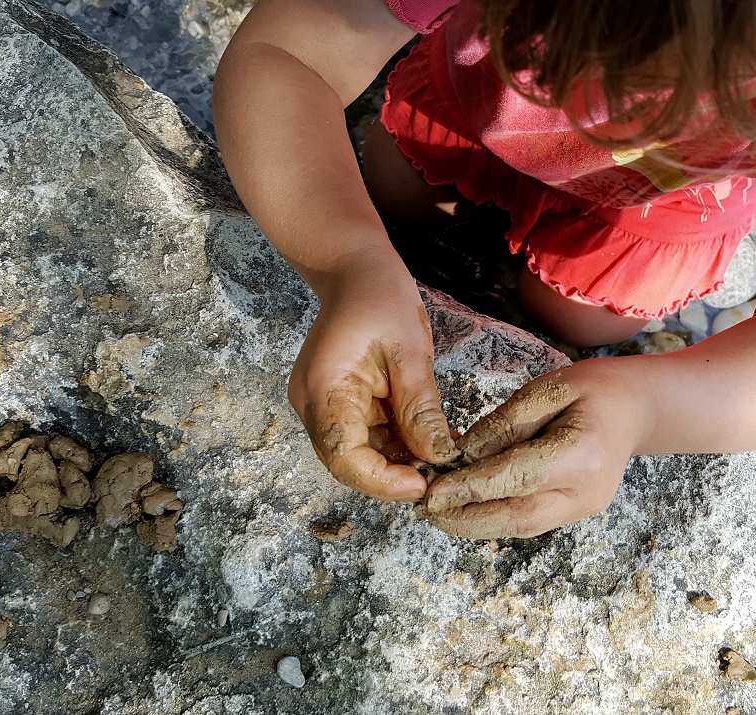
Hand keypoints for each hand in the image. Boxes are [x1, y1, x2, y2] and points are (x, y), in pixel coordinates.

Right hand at [289, 270, 459, 502]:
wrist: (356, 272)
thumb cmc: (380, 299)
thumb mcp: (410, 352)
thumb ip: (420, 408)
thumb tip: (437, 456)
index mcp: (324, 388)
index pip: (344, 456)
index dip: (382, 480)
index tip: (422, 483)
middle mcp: (313, 404)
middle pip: (348, 462)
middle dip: (394, 475)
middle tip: (440, 475)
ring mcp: (322, 406)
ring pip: (360, 453)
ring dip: (399, 460)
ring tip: (442, 455)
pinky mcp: (338, 405)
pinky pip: (365, 435)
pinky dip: (396, 442)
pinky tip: (429, 439)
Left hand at [420, 359, 652, 537]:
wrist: (639, 410)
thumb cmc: (596, 390)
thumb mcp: (549, 389)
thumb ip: (506, 422)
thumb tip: (464, 453)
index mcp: (580, 455)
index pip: (514, 478)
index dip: (470, 488)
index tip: (432, 491)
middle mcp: (584, 493)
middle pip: (516, 518)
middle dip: (466, 520)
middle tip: (426, 512)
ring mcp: (583, 509)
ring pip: (520, 528)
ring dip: (475, 525)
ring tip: (438, 515)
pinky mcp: (577, 513)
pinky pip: (529, 522)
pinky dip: (495, 519)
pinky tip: (468, 510)